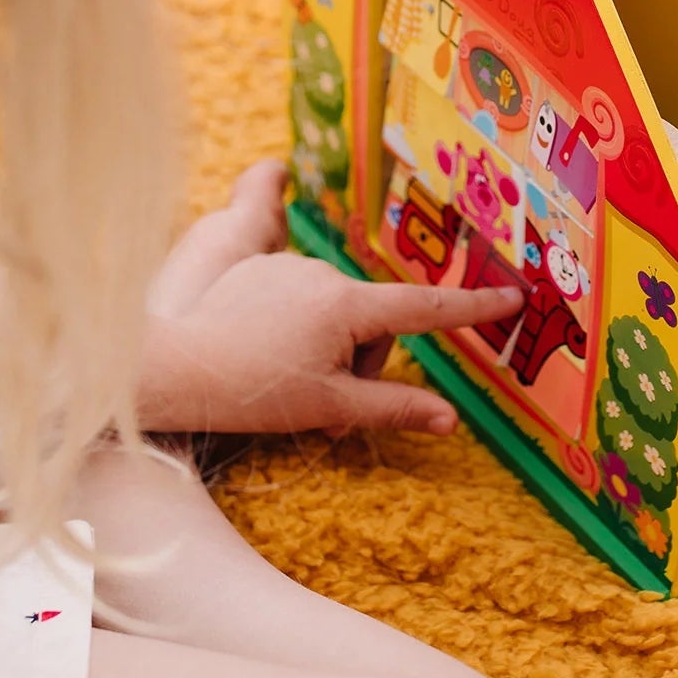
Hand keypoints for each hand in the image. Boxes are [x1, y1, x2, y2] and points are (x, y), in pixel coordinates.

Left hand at [142, 163, 521, 435]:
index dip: (473, 306)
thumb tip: (451, 419)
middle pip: (369, 319)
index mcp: (348, 306)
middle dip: (359, 358)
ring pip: (331, 306)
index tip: (513, 298)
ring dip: (323, 339)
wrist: (164, 366)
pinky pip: (293, 278)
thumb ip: (393, 406)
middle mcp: (322, 273)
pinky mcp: (250, 258)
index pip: (425, 307)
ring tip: (284, 378)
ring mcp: (285, 263)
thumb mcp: (328, 408)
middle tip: (327, 403)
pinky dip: (291, 309)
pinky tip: (266, 296)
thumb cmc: (246, 394)